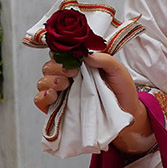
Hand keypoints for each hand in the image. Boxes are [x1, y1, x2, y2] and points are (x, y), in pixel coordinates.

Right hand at [35, 52, 154, 153]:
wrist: (127, 113)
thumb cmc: (121, 90)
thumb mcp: (117, 70)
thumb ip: (103, 59)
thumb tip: (85, 55)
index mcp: (78, 66)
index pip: (59, 55)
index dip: (61, 54)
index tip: (73, 59)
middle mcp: (66, 78)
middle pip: (48, 67)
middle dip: (57, 68)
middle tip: (72, 73)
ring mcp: (61, 93)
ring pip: (42, 82)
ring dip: (50, 81)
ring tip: (65, 85)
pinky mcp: (57, 109)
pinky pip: (40, 101)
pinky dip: (43, 96)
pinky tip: (53, 95)